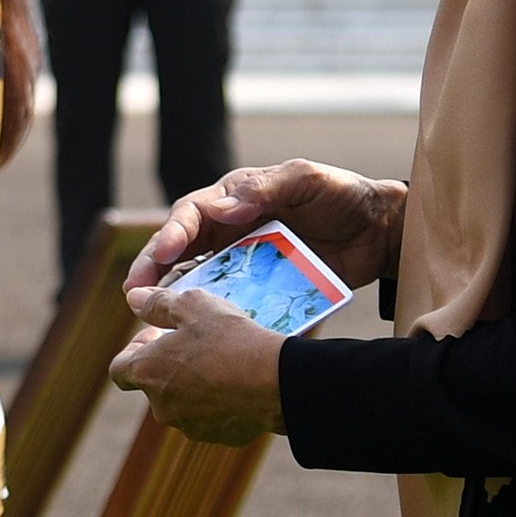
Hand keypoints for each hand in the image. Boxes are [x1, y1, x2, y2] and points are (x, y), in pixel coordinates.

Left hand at [110, 282, 288, 446]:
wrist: (277, 382)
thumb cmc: (230, 339)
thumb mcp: (192, 305)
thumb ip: (156, 303)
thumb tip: (133, 298)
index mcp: (147, 373)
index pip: (119, 370)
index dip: (133, 351)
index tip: (155, 336)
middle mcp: (162, 406)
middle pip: (154, 385)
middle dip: (168, 365)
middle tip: (192, 344)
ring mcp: (190, 425)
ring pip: (183, 402)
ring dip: (193, 384)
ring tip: (220, 361)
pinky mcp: (219, 437)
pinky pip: (212, 417)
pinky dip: (218, 402)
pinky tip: (239, 383)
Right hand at [125, 159, 403, 303]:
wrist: (380, 232)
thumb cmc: (340, 195)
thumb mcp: (305, 179)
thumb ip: (265, 187)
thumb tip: (224, 206)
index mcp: (233, 200)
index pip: (191, 214)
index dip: (172, 232)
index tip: (164, 251)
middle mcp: (230, 232)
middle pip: (180, 250)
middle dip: (153, 269)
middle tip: (134, 292)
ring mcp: (244, 263)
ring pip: (198, 280)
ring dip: (173, 297)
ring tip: (149, 318)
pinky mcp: (262, 290)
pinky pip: (232, 305)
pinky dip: (213, 318)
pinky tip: (200, 337)